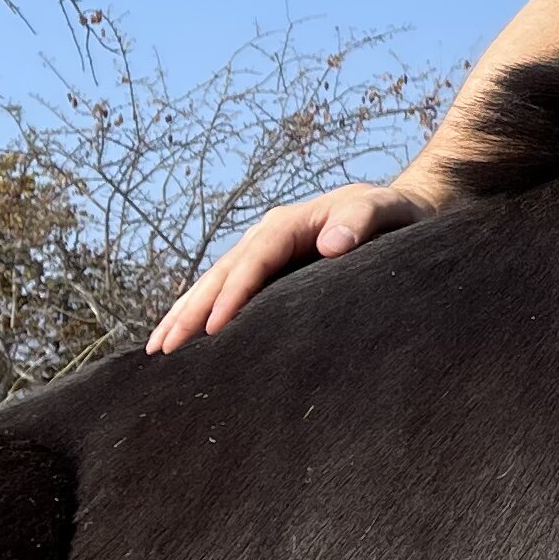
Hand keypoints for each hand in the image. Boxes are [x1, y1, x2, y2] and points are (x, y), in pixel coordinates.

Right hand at [148, 180, 434, 350]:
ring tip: (157, 350)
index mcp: (289, 223)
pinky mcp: (267, 271)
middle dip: (191, 311)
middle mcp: (267, 236)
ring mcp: (263, 253)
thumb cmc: (394, 213)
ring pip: (214, 284)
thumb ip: (361, 221)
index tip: (215, 329)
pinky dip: (201, 314)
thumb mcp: (384, 209)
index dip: (233, 294)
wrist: (400, 210)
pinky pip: (227, 292)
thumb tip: (330, 244)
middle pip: (221, 274)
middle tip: (164, 349)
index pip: (253, 261)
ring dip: (185, 315)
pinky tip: (184, 339)